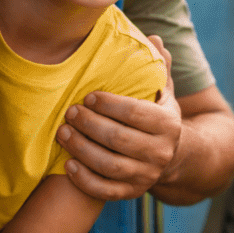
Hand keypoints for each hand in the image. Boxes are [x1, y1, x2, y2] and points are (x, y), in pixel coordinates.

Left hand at [57, 36, 183, 200]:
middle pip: (119, 139)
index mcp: (169, 124)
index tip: (88, 95)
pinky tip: (68, 163)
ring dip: (81, 149)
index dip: (109, 104)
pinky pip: (105, 191)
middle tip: (69, 112)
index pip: (135, 113)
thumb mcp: (163, 92)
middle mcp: (162, 152)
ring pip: (109, 165)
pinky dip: (84, 179)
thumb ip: (158, 67)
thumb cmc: (157, 116)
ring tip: (62, 133)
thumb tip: (153, 39)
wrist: (170, 156)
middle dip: (89, 124)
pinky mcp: (132, 193)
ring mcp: (147, 176)